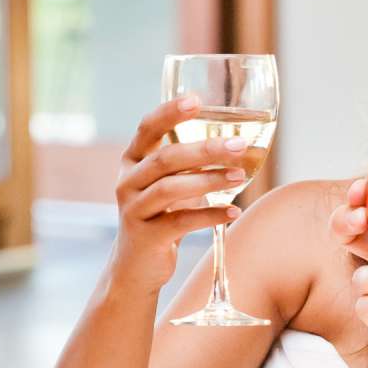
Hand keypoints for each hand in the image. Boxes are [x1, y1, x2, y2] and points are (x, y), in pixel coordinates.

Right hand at [106, 95, 249, 290]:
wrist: (136, 266)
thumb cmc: (161, 215)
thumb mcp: (169, 183)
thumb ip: (188, 162)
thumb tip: (237, 140)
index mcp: (132, 161)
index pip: (147, 128)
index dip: (169, 112)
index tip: (196, 100)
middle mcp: (127, 181)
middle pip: (166, 158)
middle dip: (205, 149)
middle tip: (238, 145)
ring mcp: (134, 210)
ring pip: (171, 188)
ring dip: (209, 180)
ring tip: (240, 176)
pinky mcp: (146, 237)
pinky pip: (181, 221)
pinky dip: (210, 215)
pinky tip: (233, 211)